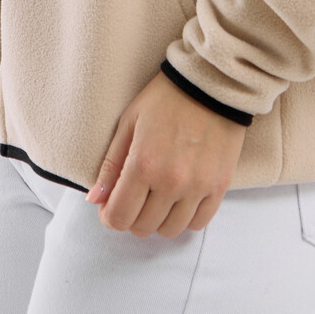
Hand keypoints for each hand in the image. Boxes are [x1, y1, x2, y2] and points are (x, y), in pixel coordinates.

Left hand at [85, 71, 246, 236]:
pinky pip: (199, 223)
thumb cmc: (167, 98)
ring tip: (158, 198)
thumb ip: (111, 165)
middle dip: (132, 216)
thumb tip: (95, 200)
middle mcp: (171, 181)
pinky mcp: (219, 186)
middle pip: (142, 227)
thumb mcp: (129, 122)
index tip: (110, 206)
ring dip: (159, 219)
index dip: (109, 216)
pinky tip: (180, 200)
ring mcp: (198, 186)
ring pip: (170, 230)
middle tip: (135, 198)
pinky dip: (186, 218)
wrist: (212, 83)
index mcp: (143, 164)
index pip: (118, 216)